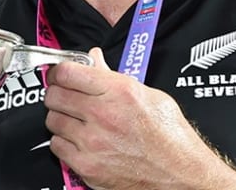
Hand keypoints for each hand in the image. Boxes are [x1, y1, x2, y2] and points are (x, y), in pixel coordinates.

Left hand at [43, 48, 235, 189]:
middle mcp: (103, 115)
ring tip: (77, 120)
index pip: (66, 72)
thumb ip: (114, 75)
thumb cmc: (172, 138)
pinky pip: (56, 146)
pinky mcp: (87, 167)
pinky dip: (64, 142)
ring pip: (52, 120)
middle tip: (66, 96)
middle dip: (58, 93)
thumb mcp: (150, 95)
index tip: (59, 74)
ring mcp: (93, 143)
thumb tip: (94, 59)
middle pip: (54, 95)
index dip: (59, 71)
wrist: (183, 177)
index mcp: (119, 91)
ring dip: (61, 118)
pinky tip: (79, 140)